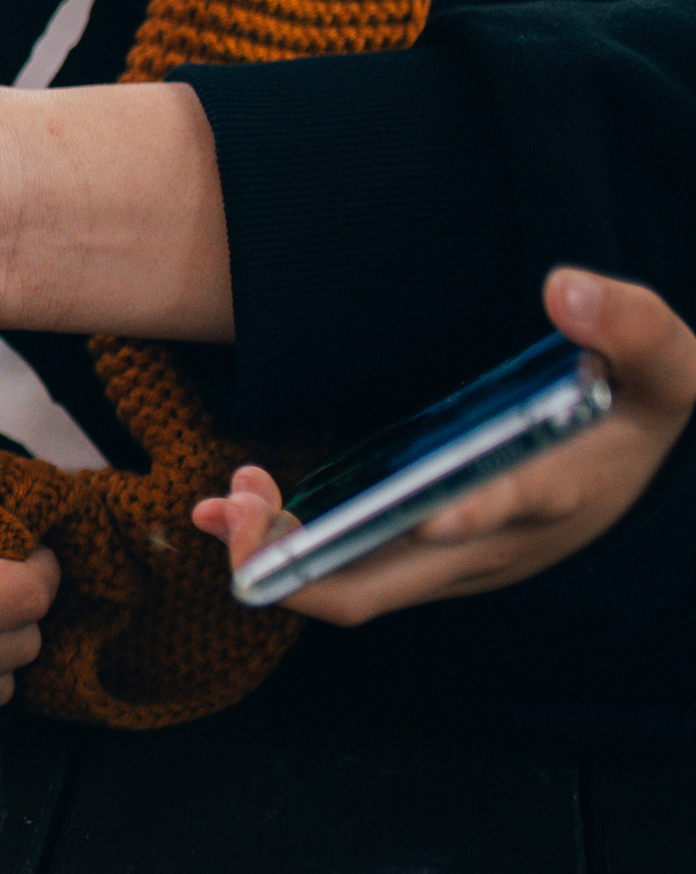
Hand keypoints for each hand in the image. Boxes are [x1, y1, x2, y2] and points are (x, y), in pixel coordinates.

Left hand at [193, 269, 695, 623]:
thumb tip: (564, 286)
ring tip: (223, 501)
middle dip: (304, 559)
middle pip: (385, 585)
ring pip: (348, 587)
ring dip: (276, 555)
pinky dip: (279, 548)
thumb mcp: (671, 371)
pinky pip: (337, 570)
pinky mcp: (416, 559)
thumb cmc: (641, 417)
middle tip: (242, 502)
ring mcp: (446, 564)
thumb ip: (632, 327)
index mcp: (557, 494)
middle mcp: (489, 548)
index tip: (430, 512)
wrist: (636, 486)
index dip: (474, 514)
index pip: (512, 511)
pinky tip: (225, 507)